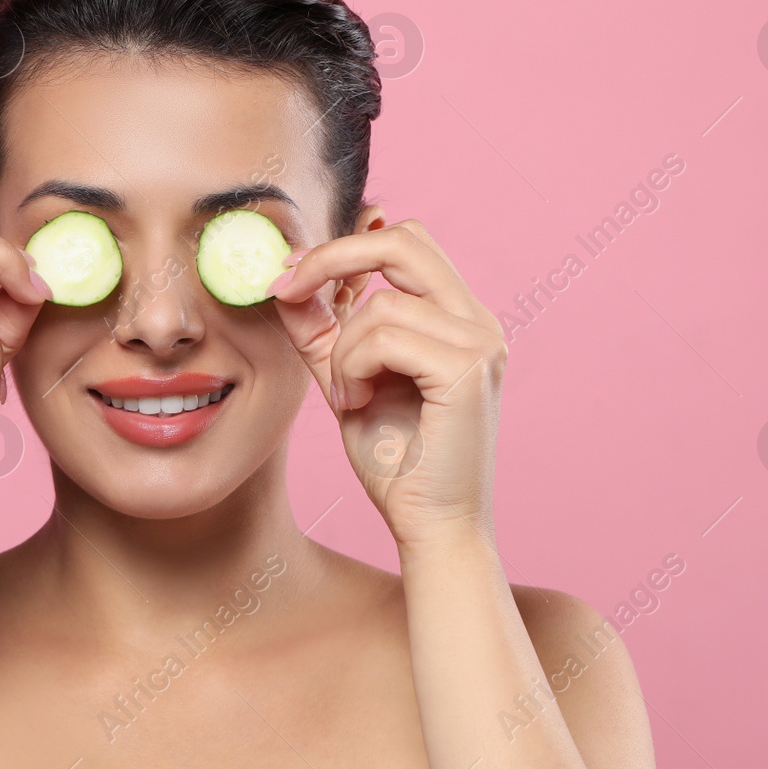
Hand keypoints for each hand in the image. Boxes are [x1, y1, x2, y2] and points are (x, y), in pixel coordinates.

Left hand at [266, 219, 507, 547]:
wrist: (430, 528)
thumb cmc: (397, 463)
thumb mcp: (346, 379)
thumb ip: (322, 330)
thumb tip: (286, 280)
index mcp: (458, 318)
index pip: (405, 243)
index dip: (342, 247)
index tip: (287, 274)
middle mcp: (479, 321)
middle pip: (405, 240)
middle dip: (333, 257)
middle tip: (285, 286)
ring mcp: (482, 343)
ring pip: (383, 303)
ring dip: (344, 351)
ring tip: (348, 397)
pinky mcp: (470, 369)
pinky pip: (386, 337)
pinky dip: (354, 369)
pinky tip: (358, 405)